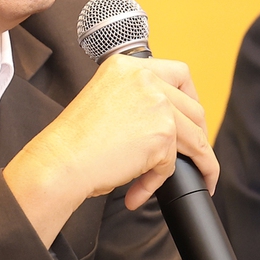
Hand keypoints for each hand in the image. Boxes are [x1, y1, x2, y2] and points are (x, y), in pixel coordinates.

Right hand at [2, 54, 214, 245]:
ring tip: (192, 180)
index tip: (192, 119)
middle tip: (196, 155)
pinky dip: (157, 182)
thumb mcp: (106, 102)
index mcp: (128, 66)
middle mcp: (145, 78)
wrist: (59, 161)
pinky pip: (172, 165)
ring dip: (198, 162)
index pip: (178, 73)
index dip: (192, 98)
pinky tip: (137, 193)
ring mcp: (157, 104)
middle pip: (193, 107)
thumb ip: (135, 101)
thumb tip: (169, 123)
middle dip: (199, 134)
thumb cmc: (73, 141)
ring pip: (194, 137)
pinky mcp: (163, 134)